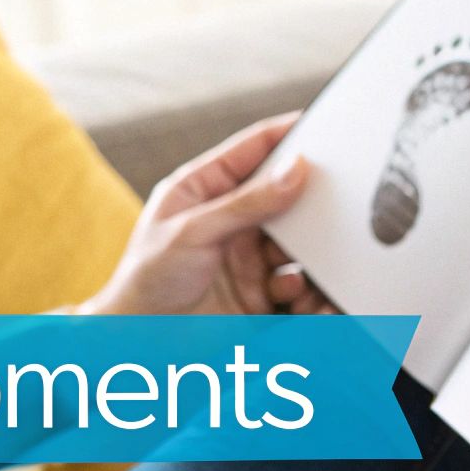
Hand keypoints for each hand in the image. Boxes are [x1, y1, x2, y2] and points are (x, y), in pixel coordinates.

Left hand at [81, 112, 336, 315]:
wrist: (137, 344)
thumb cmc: (145, 280)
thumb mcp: (191, 231)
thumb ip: (246, 203)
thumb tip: (295, 170)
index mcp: (205, 190)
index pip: (253, 150)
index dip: (287, 135)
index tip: (323, 125)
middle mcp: (231, 222)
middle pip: (285, 199)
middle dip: (309, 207)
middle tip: (332, 209)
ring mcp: (249, 260)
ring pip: (298, 247)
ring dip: (309, 259)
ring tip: (298, 275)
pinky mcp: (262, 297)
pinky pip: (299, 288)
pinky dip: (307, 293)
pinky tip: (301, 301)